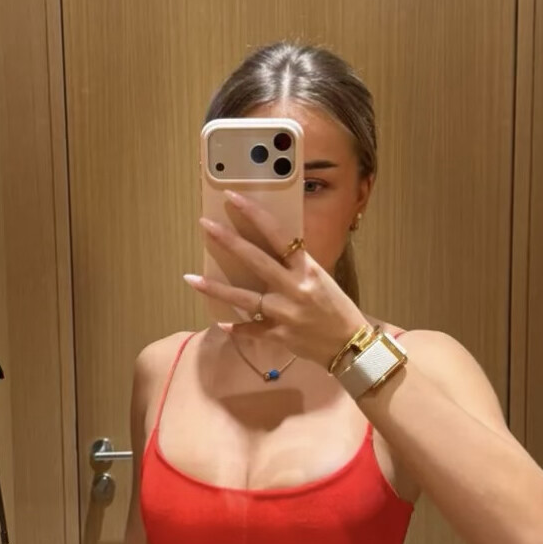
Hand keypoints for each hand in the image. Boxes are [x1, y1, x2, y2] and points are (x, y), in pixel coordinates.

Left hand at [184, 190, 365, 370]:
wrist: (351, 345)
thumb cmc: (337, 308)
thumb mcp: (320, 280)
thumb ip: (295, 268)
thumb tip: (270, 253)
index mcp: (307, 269)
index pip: (279, 235)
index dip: (255, 215)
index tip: (234, 198)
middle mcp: (294, 288)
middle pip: (256, 261)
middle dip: (228, 241)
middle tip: (205, 225)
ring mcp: (285, 313)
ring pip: (244, 299)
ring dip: (216, 289)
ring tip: (191, 278)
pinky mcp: (280, 336)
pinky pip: (252, 331)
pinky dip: (237, 328)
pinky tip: (222, 322)